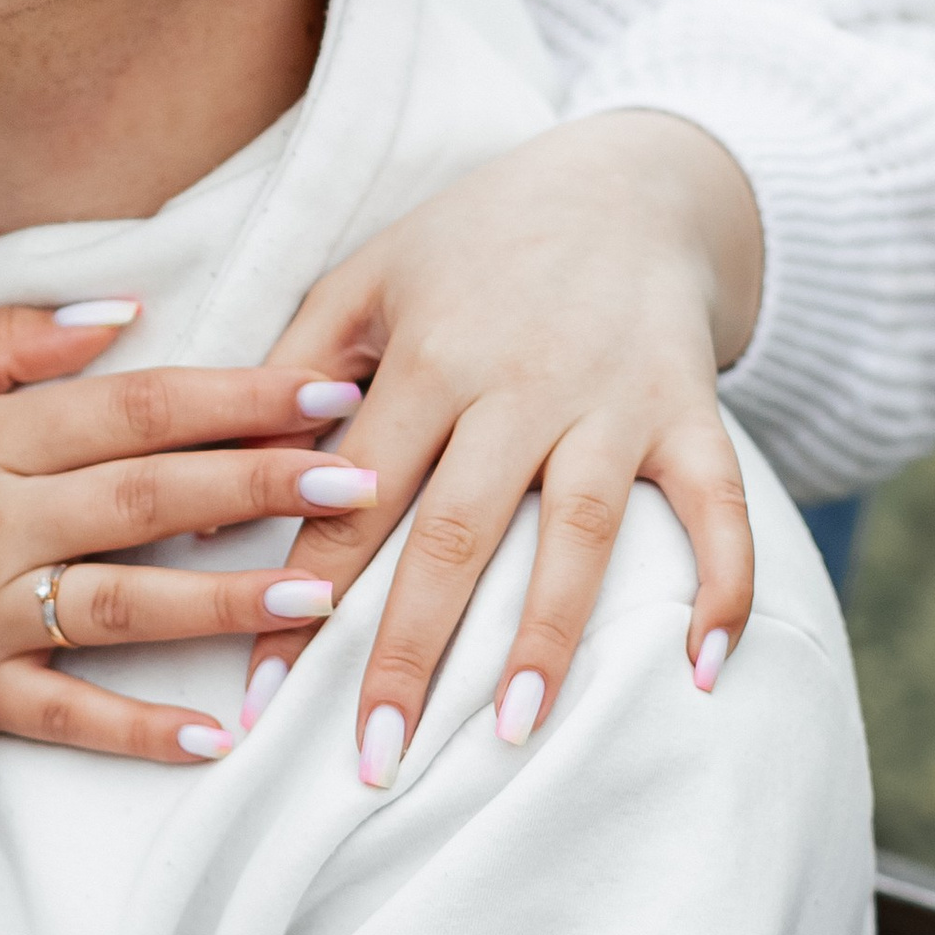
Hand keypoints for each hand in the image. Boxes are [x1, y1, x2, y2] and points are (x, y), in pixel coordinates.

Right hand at [0, 306, 376, 767]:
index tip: (330, 386)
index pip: (133, 406)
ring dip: (229, 600)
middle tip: (365, 476)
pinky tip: (220, 734)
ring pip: (124, 603)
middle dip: (264, 483)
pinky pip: (62, 715)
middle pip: (150, 495)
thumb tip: (118, 313)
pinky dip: (139, 730)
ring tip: (326, 594)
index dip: (236, 395)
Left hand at [249, 114, 762, 772]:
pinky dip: (723, 585)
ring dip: (547, 635)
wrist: (627, 178)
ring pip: (578, 529)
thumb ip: (283, 386)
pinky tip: (705, 671)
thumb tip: (211, 514)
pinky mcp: (691, 408)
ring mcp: (612, 399)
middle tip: (374, 756)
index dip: (304, 598)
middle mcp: (517, 381)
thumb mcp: (362, 281)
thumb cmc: (470, 242)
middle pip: (455, 531)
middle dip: (411, 650)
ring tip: (516, 734)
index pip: (350, 498)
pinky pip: (718, 504)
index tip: (265, 698)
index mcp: (424, 357)